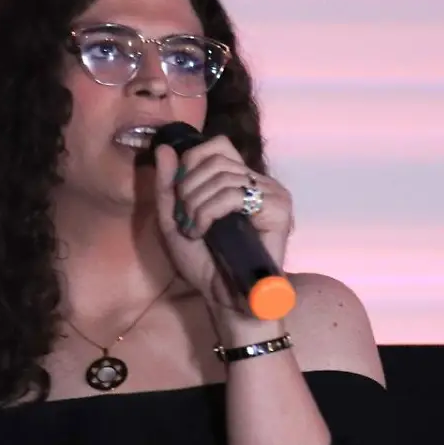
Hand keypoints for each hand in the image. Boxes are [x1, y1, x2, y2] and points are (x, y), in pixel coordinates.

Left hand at [153, 136, 294, 326]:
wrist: (225, 299)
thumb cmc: (203, 263)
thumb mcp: (174, 220)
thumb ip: (167, 185)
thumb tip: (165, 147)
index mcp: (237, 180)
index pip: (216, 145)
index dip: (192, 162)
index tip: (180, 196)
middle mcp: (257, 182)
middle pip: (214, 159)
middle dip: (188, 188)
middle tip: (185, 220)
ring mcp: (271, 193)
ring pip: (222, 176)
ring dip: (196, 204)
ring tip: (194, 230)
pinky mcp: (278, 209)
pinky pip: (234, 195)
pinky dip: (209, 211)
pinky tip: (204, 231)